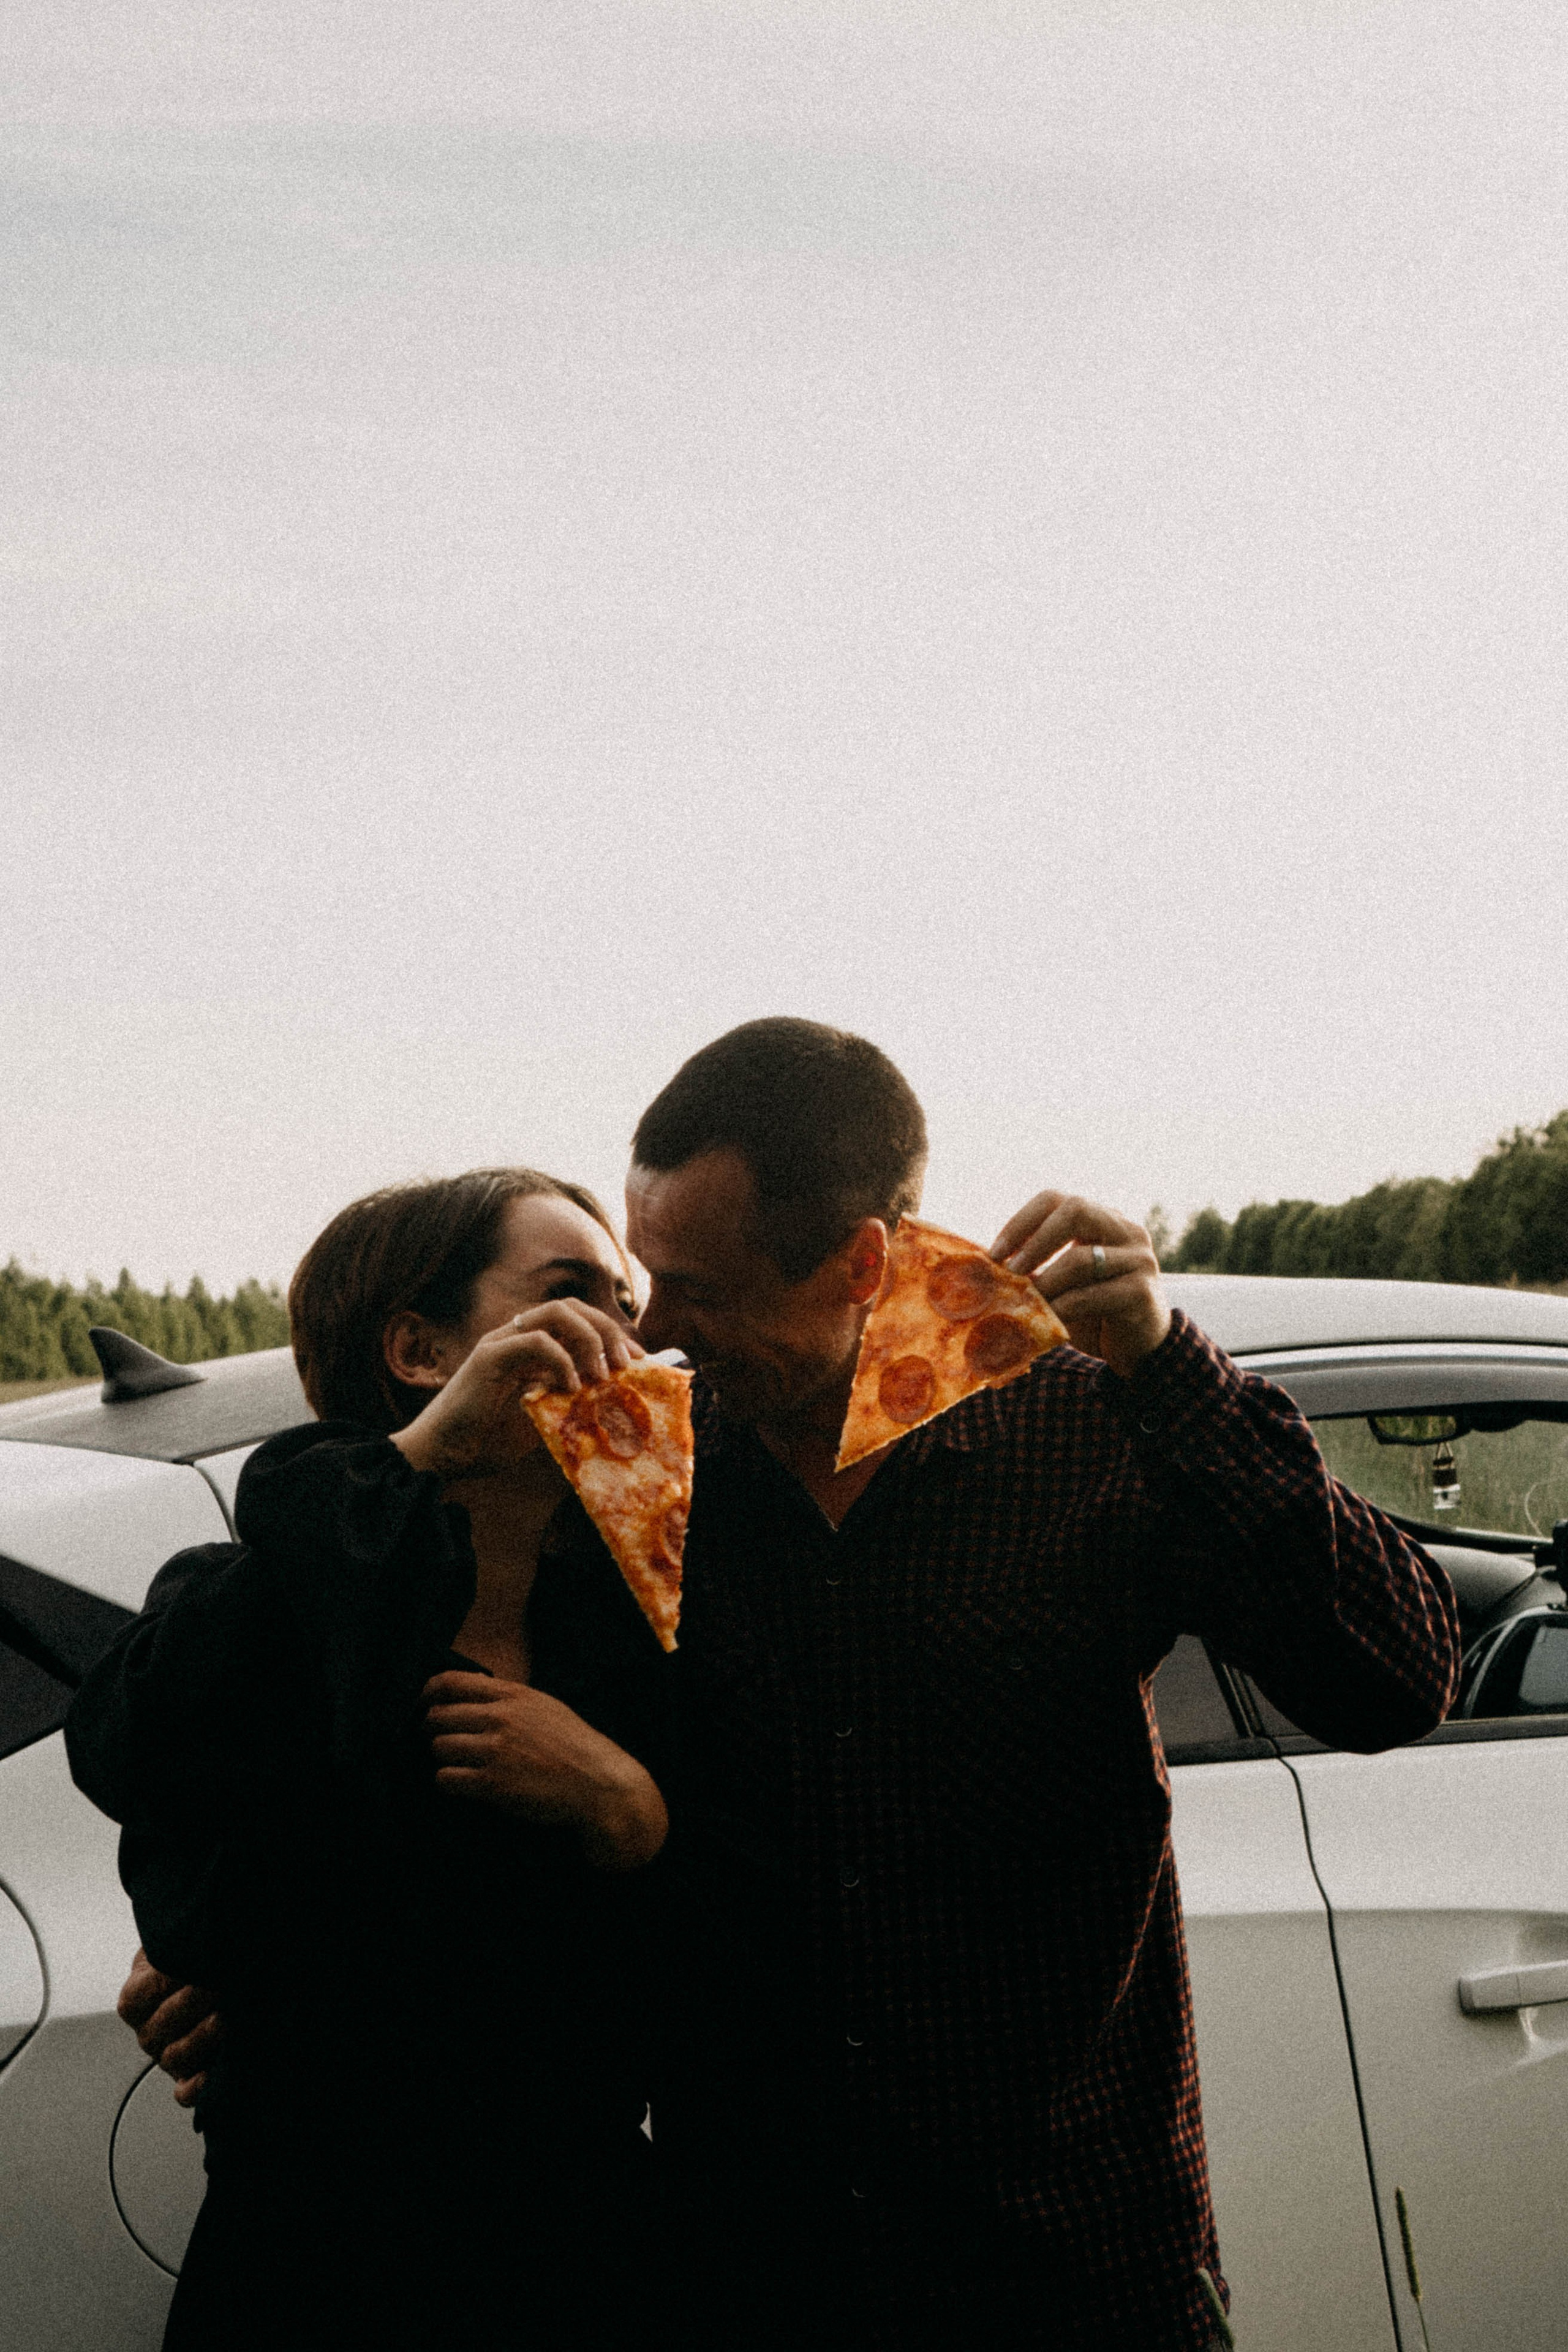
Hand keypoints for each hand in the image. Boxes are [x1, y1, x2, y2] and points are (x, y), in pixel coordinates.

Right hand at [116, 1947, 223, 2108]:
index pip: (141, 1998)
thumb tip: (193, 1942)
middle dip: (192, 2004)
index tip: (196, 1965)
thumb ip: (174, 1946)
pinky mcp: (188, 2076)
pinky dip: (195, 2088)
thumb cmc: (192, 1961)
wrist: (213, 1978)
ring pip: (174, 2058)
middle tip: (218, 1985)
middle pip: (159, 2028)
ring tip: (225, 2017)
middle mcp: (149, 2032)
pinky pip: (185, 2092)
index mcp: (136, 1999)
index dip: (168, 1981)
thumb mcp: (172, 1947)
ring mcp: (167, 2056)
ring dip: (201, 2038)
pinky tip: (210, 2075)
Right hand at [392, 1303, 643, 1482]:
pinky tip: (570, 1387)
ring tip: (603, 1373)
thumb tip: (609, 1404)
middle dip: (607, 1329)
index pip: (577, 1320)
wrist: (440, 1456)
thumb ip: (566, 1405)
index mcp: (528, 1347)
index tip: (638, 1360)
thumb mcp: (540, 1421)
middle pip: (571, 1307)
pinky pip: (535, 1340)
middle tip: (628, 1363)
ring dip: (589, 1338)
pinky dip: (561, 1359)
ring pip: (555, 1312)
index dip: (611, 1334)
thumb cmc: (485, 1443)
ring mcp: (499, 1342)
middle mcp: (514, 1336)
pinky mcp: (488, 1357)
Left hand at [423, 1671, 667, 1869]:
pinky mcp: (492, 1784)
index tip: (421, 1705)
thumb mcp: (544, 1706)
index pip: (450, 1682)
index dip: (426, 1693)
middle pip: (437, 1716)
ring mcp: (495, 1751)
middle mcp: (500, 1718)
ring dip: (442, 1757)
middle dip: (429, 1729)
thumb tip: (472, 1684)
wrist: (598, 1783)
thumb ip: (508, 1696)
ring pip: (438, 1747)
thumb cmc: (574, 1745)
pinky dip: (447, 1782)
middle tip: (434, 1741)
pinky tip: (461, 1784)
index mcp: (512, 1695)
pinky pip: (446, 1778)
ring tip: (455, 1764)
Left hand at [990, 1193, 1170, 1380]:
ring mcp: (1139, 1259)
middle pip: (1076, 1209)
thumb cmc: (1094, 1312)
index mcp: (1102, 1219)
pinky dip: (1063, 1307)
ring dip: (1046, 1281)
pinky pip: (1093, 1295)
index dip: (1022, 1221)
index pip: (1057, 1199)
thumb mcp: (1061, 1284)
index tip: (995, 1253)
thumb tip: (984, 1267)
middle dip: (1036, 1240)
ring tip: (1026, 1302)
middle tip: (1010, 1270)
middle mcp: (1125, 1231)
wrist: (1139, 1349)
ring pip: (1082, 1258)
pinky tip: (1048, 1319)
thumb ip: (1033, 1269)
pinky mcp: (1142, 1292)